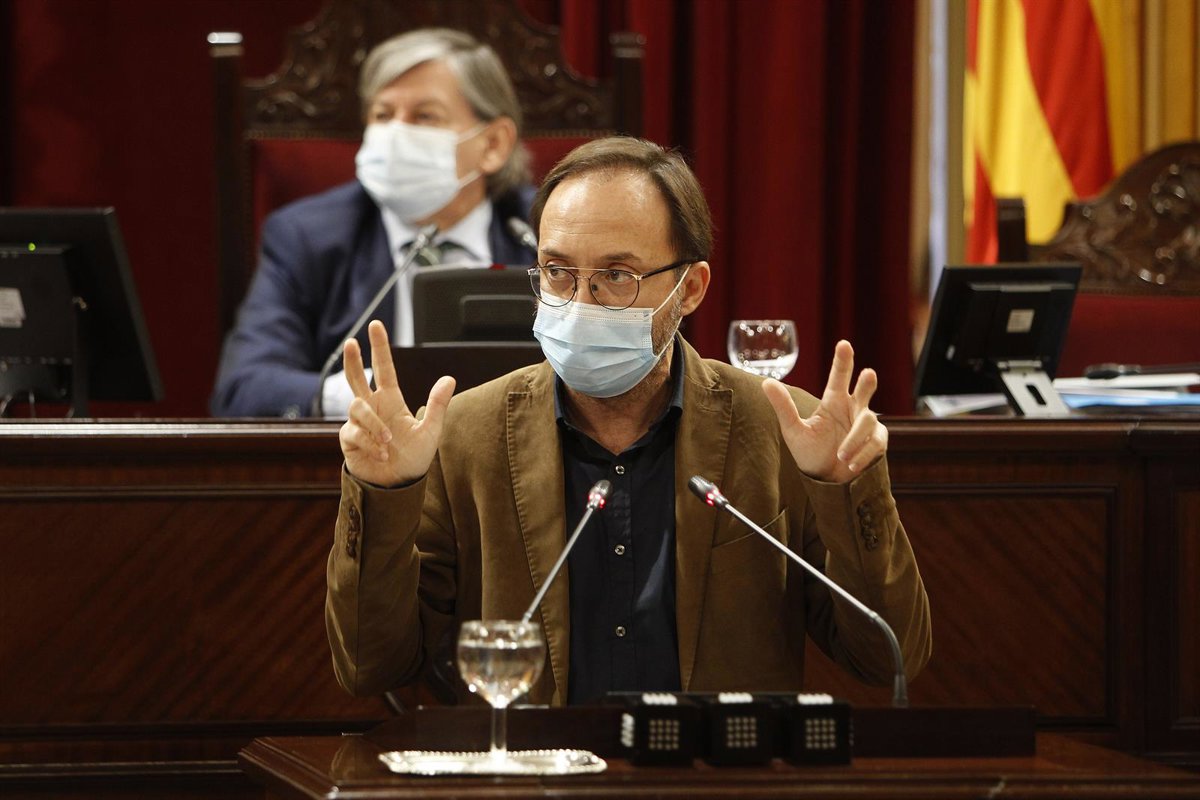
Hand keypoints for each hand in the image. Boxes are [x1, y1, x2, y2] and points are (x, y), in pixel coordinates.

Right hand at [338, 320, 455, 486]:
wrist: (398, 486)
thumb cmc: (414, 458)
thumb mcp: (431, 431)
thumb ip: (437, 405)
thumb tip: (450, 378)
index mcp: (391, 400)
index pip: (384, 369)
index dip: (379, 347)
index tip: (376, 325)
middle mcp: (373, 407)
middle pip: (356, 377)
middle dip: (352, 360)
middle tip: (350, 342)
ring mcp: (358, 422)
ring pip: (356, 407)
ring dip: (374, 425)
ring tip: (389, 442)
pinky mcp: (348, 439)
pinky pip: (354, 432)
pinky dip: (370, 443)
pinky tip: (382, 454)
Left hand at [762, 339, 886, 483]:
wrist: (824, 481)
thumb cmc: (809, 452)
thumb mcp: (793, 430)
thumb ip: (783, 406)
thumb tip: (766, 382)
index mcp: (833, 401)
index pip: (839, 377)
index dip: (842, 361)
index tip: (844, 344)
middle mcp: (852, 408)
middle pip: (864, 389)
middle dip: (866, 382)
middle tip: (868, 373)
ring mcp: (867, 424)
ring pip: (867, 421)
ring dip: (853, 439)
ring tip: (840, 455)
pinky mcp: (877, 441)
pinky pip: (875, 442)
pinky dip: (862, 453)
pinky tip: (850, 464)